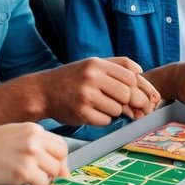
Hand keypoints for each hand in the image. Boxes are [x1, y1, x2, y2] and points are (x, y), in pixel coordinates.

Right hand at [0, 123, 68, 184]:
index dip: (58, 158)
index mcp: (33, 129)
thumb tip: (65, 171)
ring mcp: (30, 156)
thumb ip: (39, 147)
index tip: (50, 165)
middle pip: (61, 159)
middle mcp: (35, 141)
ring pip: (54, 173)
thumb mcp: (16, 136)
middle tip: (38, 173)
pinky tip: (21, 181)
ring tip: (27, 177)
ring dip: (43, 179)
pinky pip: (42, 184)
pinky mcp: (23, 172)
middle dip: (53, 169)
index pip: (61, 145)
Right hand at [39, 56, 159, 125]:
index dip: (138, 87)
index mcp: (96, 64)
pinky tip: (93, 112)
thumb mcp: (92, 64)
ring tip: (102, 105)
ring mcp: (85, 96)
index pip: (131, 76)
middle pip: (127, 93)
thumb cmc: (73, 78)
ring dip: (115, 111)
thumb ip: (117, 66)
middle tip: (124, 104)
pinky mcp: (81, 113)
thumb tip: (141, 75)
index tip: (138, 94)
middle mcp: (91, 78)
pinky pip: (106, 120)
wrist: (43, 91)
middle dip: (129, 101)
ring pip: (117, 109)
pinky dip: (103, 119)